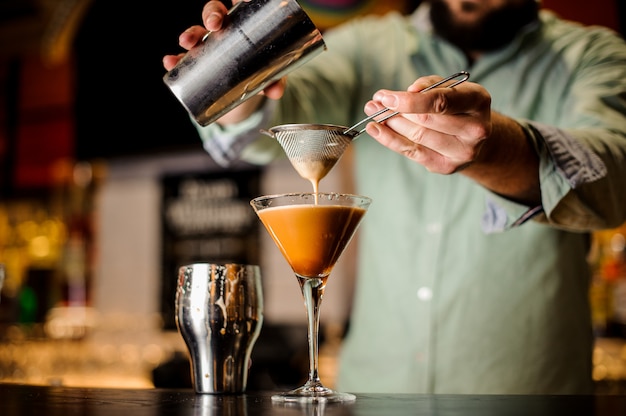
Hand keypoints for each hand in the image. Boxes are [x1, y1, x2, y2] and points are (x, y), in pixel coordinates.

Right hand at [162, 0, 284, 121]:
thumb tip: (276, 91)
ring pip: (197, 32)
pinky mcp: (199, 62)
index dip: (240, 0)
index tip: (243, 0)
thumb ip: (275, 80)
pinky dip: (176, 60)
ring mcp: (209, 44)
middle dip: (212, 14)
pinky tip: (169, 62)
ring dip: (190, 34)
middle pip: (215, 12)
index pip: (240, 6)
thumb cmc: (261, 72)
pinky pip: (185, 58)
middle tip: (213, 24)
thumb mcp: (269, 75)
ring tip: (186, 43)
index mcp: (245, 24)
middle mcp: (225, 30)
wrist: (244, 91)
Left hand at [364, 75, 491, 174]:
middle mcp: (476, 129)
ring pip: (417, 136)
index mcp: (478, 101)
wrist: (474, 136)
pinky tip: (375, 129)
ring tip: (373, 113)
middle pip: (426, 120)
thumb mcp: (450, 87)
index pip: (441, 102)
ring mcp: (463, 151)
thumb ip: (430, 85)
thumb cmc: (458, 106)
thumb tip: (409, 91)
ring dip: (390, 124)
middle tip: (374, 104)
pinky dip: (390, 140)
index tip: (386, 97)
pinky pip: (413, 152)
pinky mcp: (447, 166)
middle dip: (395, 111)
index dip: (410, 101)